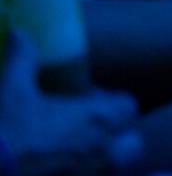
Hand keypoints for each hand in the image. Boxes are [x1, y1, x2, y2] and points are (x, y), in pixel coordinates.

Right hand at [0, 32, 142, 174]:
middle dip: (120, 136)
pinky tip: (65, 170)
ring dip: (105, 159)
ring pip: (117, 167)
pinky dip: (88, 174)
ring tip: (79, 152)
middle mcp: (103, 149)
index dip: (113, 103)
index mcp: (97, 118)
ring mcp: (92, 174)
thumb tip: (20, 34)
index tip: (90, 101)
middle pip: (134, 143)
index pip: (129, 106)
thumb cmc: (6, 129)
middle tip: (91, 131)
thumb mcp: (12, 89)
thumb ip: (23, 60)